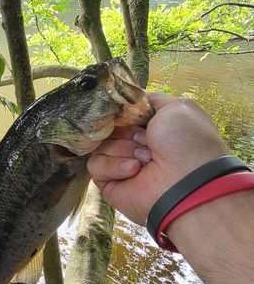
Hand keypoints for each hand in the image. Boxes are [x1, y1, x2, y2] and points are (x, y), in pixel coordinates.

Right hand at [87, 93, 230, 225]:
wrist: (186, 183)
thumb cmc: (187, 143)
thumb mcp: (176, 107)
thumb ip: (149, 100)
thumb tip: (128, 102)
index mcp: (152, 129)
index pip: (122, 115)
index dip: (123, 112)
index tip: (127, 113)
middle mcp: (136, 147)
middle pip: (109, 128)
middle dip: (126, 132)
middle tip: (146, 141)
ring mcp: (121, 165)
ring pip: (101, 145)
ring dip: (123, 148)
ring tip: (145, 160)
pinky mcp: (110, 183)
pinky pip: (95, 165)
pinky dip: (113, 165)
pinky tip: (133, 170)